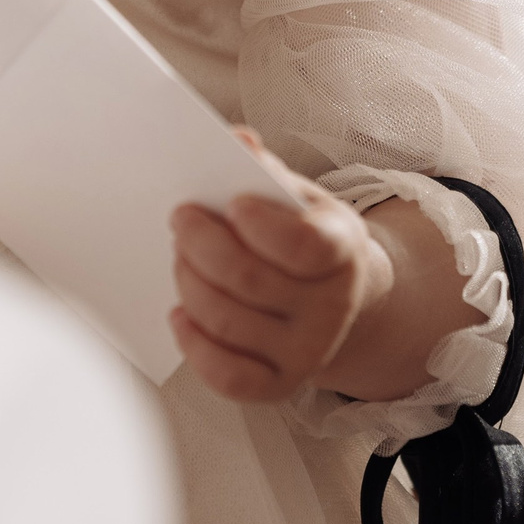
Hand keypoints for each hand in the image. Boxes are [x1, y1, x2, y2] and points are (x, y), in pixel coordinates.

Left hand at [169, 135, 393, 404]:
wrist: (335, 294)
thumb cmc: (305, 235)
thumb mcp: (299, 196)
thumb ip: (266, 169)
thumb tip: (238, 141)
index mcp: (342, 249)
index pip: (305, 245)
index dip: (261, 226)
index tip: (233, 204)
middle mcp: (332, 306)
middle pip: (249, 281)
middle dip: (201, 245)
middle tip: (182, 219)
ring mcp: (308, 350)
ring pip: (228, 323)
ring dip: (189, 283)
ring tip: (181, 257)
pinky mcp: (281, 383)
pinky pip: (229, 377)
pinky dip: (194, 345)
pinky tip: (181, 313)